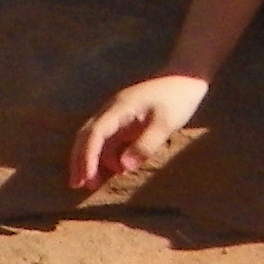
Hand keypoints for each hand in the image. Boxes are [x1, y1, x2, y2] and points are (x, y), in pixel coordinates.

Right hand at [68, 74, 206, 195]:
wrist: (186, 78)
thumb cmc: (177, 98)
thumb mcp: (166, 124)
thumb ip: (145, 144)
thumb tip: (124, 166)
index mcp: (119, 108)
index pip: (95, 133)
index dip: (87, 157)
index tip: (86, 178)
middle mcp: (113, 110)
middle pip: (86, 135)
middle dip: (80, 160)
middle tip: (77, 185)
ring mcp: (118, 115)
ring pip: (96, 139)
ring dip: (91, 160)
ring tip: (92, 184)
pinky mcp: (126, 121)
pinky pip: (109, 140)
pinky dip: (107, 156)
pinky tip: (115, 171)